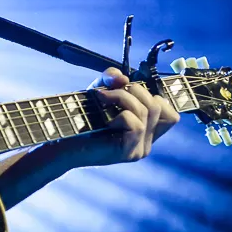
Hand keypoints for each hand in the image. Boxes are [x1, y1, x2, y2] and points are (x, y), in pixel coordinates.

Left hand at [56, 67, 179, 167]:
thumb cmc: (80, 117)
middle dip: (133, 90)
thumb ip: (113, 79)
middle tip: (107, 92)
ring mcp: (139, 149)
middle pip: (157, 106)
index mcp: (145, 133)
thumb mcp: (100, 91)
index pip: (170, 115)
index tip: (129, 90)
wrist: (60, 140)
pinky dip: (119, 113)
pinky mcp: (128, 152)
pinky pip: (135, 124)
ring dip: (122, 97)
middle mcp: (146, 143)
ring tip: (101, 98)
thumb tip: (123, 79)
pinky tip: (104, 119)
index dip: (154, 96)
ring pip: (146, 111)